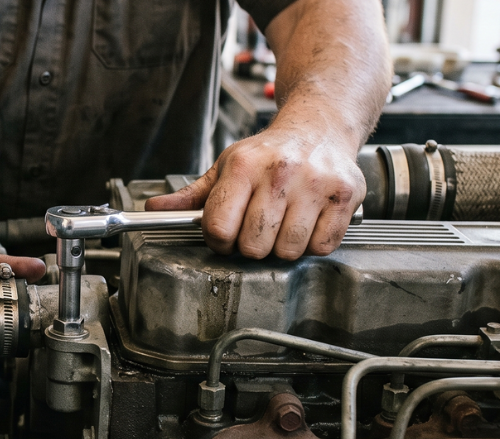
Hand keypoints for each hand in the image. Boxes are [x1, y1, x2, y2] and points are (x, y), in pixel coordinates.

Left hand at [145, 126, 364, 259]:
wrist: (319, 126)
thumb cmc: (268, 154)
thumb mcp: (225, 167)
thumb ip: (191, 196)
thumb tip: (153, 209)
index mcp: (243, 166)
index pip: (219, 228)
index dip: (219, 240)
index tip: (226, 234)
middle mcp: (280, 172)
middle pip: (254, 246)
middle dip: (251, 245)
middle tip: (258, 228)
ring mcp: (315, 183)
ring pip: (288, 251)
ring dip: (283, 247)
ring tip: (283, 224)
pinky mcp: (345, 194)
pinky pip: (322, 246)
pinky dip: (313, 244)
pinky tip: (307, 223)